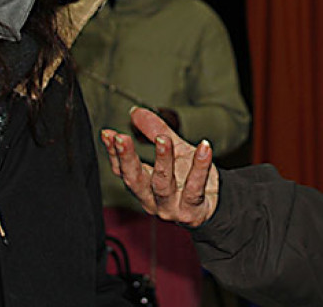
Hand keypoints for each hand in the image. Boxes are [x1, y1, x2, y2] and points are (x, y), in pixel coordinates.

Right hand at [100, 106, 218, 227]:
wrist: (215, 203)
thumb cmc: (189, 178)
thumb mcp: (174, 151)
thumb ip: (156, 131)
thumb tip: (135, 112)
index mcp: (143, 186)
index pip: (122, 170)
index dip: (114, 152)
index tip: (108, 134)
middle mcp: (152, 200)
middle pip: (135, 180)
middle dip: (127, 158)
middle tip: (122, 138)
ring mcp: (172, 207)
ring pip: (162, 184)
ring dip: (162, 160)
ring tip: (164, 139)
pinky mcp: (193, 211)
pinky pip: (195, 187)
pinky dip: (200, 167)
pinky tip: (204, 148)